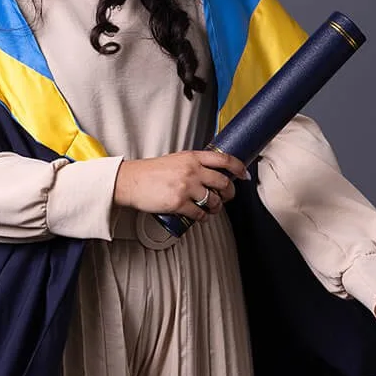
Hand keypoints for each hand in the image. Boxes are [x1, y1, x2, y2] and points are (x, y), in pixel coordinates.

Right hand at [113, 148, 249, 218]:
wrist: (131, 181)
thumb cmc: (150, 172)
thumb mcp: (175, 159)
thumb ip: (194, 164)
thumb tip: (211, 173)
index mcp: (192, 157)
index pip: (224, 159)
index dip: (238, 167)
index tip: (244, 174)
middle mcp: (192, 170)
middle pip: (223, 183)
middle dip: (229, 193)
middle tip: (226, 197)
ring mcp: (186, 187)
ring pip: (213, 201)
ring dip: (216, 208)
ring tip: (211, 209)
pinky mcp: (178, 203)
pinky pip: (199, 214)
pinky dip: (203, 218)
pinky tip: (200, 217)